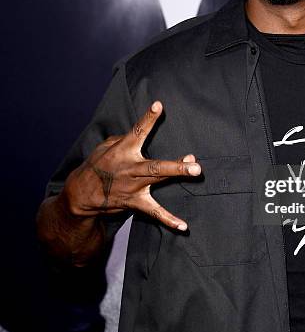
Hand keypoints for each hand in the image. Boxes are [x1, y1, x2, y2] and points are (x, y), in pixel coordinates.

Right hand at [63, 101, 200, 230]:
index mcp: (122, 150)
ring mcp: (134, 186)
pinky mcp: (135, 202)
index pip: (137, 131)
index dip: (147, 119)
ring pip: (157, 181)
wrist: (81, 194)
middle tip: (193, 161)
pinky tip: (183, 226)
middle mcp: (130, 168)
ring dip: (176, 176)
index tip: (158, 105)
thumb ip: (124, 139)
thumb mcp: (104, 146)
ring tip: (196, 172)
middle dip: (174, 164)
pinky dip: (168, 219)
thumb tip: (141, 135)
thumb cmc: (96, 165)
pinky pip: (154, 212)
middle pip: (154, 165)